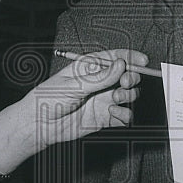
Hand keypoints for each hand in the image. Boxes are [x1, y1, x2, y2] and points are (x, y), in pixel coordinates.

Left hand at [30, 49, 145, 147]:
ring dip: (129, 96)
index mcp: (91, 67)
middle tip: (125, 83)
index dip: (131, 57)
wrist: (39, 125)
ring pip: (129, 95)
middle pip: (127, 75)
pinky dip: (124, 115)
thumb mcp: (74, 85)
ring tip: (116, 98)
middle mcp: (100, 82)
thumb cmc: (48, 98)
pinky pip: (124, 116)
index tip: (142, 61)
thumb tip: (121, 65)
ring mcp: (103, 99)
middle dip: (131, 78)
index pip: (116, 57)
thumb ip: (100, 77)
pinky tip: (113, 113)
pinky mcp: (104, 118)